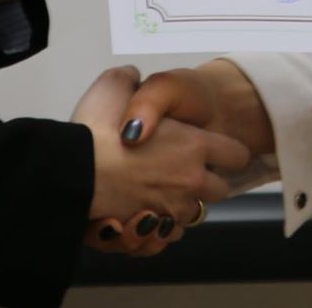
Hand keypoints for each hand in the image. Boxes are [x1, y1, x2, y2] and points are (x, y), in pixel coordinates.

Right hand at [75, 66, 249, 254]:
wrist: (74, 173)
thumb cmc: (97, 130)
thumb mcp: (114, 84)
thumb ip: (130, 78)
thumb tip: (133, 79)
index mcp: (194, 145)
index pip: (237, 154)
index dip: (227, 150)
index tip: (211, 148)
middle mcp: (191, 180)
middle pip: (220, 189)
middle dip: (206, 181)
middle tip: (182, 169)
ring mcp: (173, 209)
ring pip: (193, 213)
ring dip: (181, 203)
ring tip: (158, 190)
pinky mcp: (152, 230)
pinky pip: (168, 234)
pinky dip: (161, 225)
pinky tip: (144, 210)